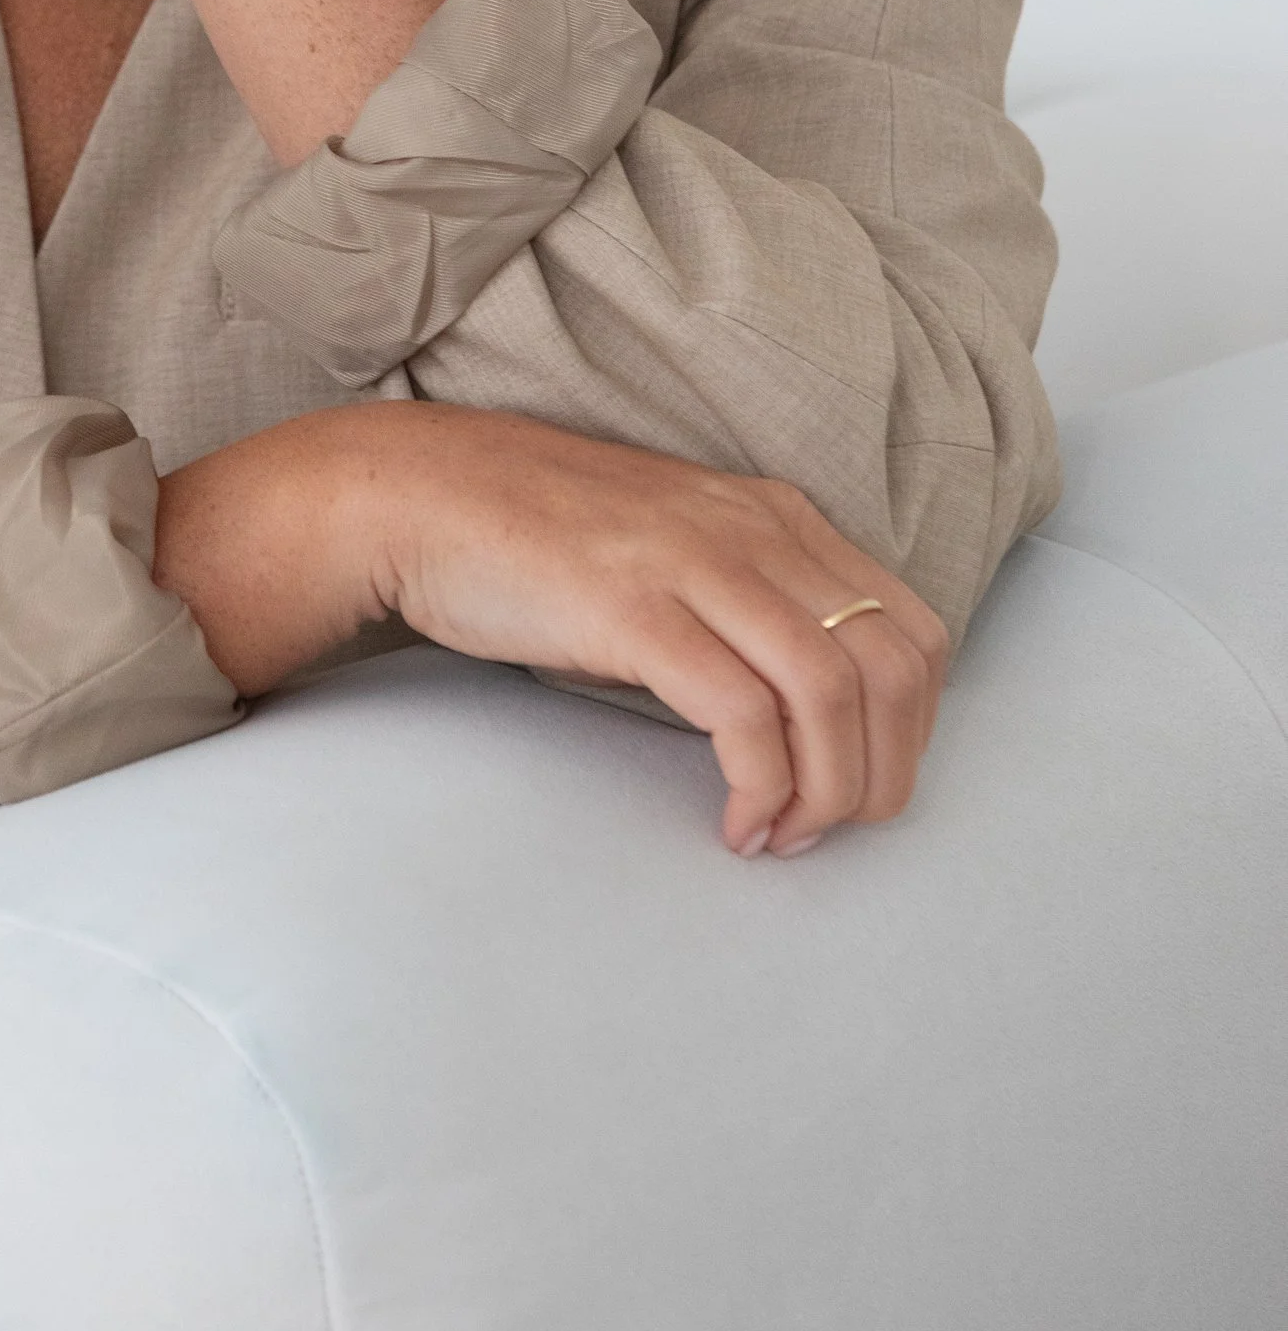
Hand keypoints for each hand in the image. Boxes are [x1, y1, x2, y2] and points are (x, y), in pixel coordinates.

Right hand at [154, 403, 949, 854]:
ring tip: (782, 836)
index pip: (913, 631)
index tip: (863, 786)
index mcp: (773, 515)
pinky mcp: (636, 608)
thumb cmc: (536, 537)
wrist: (417, 493)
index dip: (912, 730)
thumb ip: (742, 601)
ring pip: (832, 693)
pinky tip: (736, 823)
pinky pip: (745, 715)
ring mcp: (696, 562)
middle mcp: (754, 529)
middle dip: (884, 774)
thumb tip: (803, 713)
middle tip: (831, 831)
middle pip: (891, 668)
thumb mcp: (671, 549)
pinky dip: (762, 787)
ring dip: (828, 793)